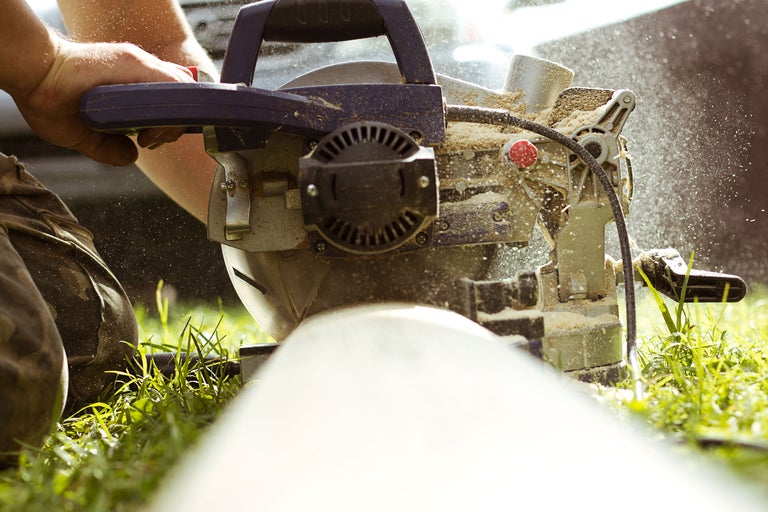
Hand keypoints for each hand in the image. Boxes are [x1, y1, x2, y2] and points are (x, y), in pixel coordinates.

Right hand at [11, 38, 193, 166]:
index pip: (170, 100)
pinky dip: (172, 104)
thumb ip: (108, 148)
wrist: (32, 78)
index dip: (170, 123)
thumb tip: (131, 157)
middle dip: (175, 126)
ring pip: (181, 90)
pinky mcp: (134, 62)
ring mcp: (139, 64)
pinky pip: (171, 82)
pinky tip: (152, 124)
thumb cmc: (50, 101)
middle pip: (181, 96)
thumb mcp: (84, 136)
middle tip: (151, 141)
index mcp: (131, 85)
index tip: (150, 140)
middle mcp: (139, 71)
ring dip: (173, 118)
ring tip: (149, 136)